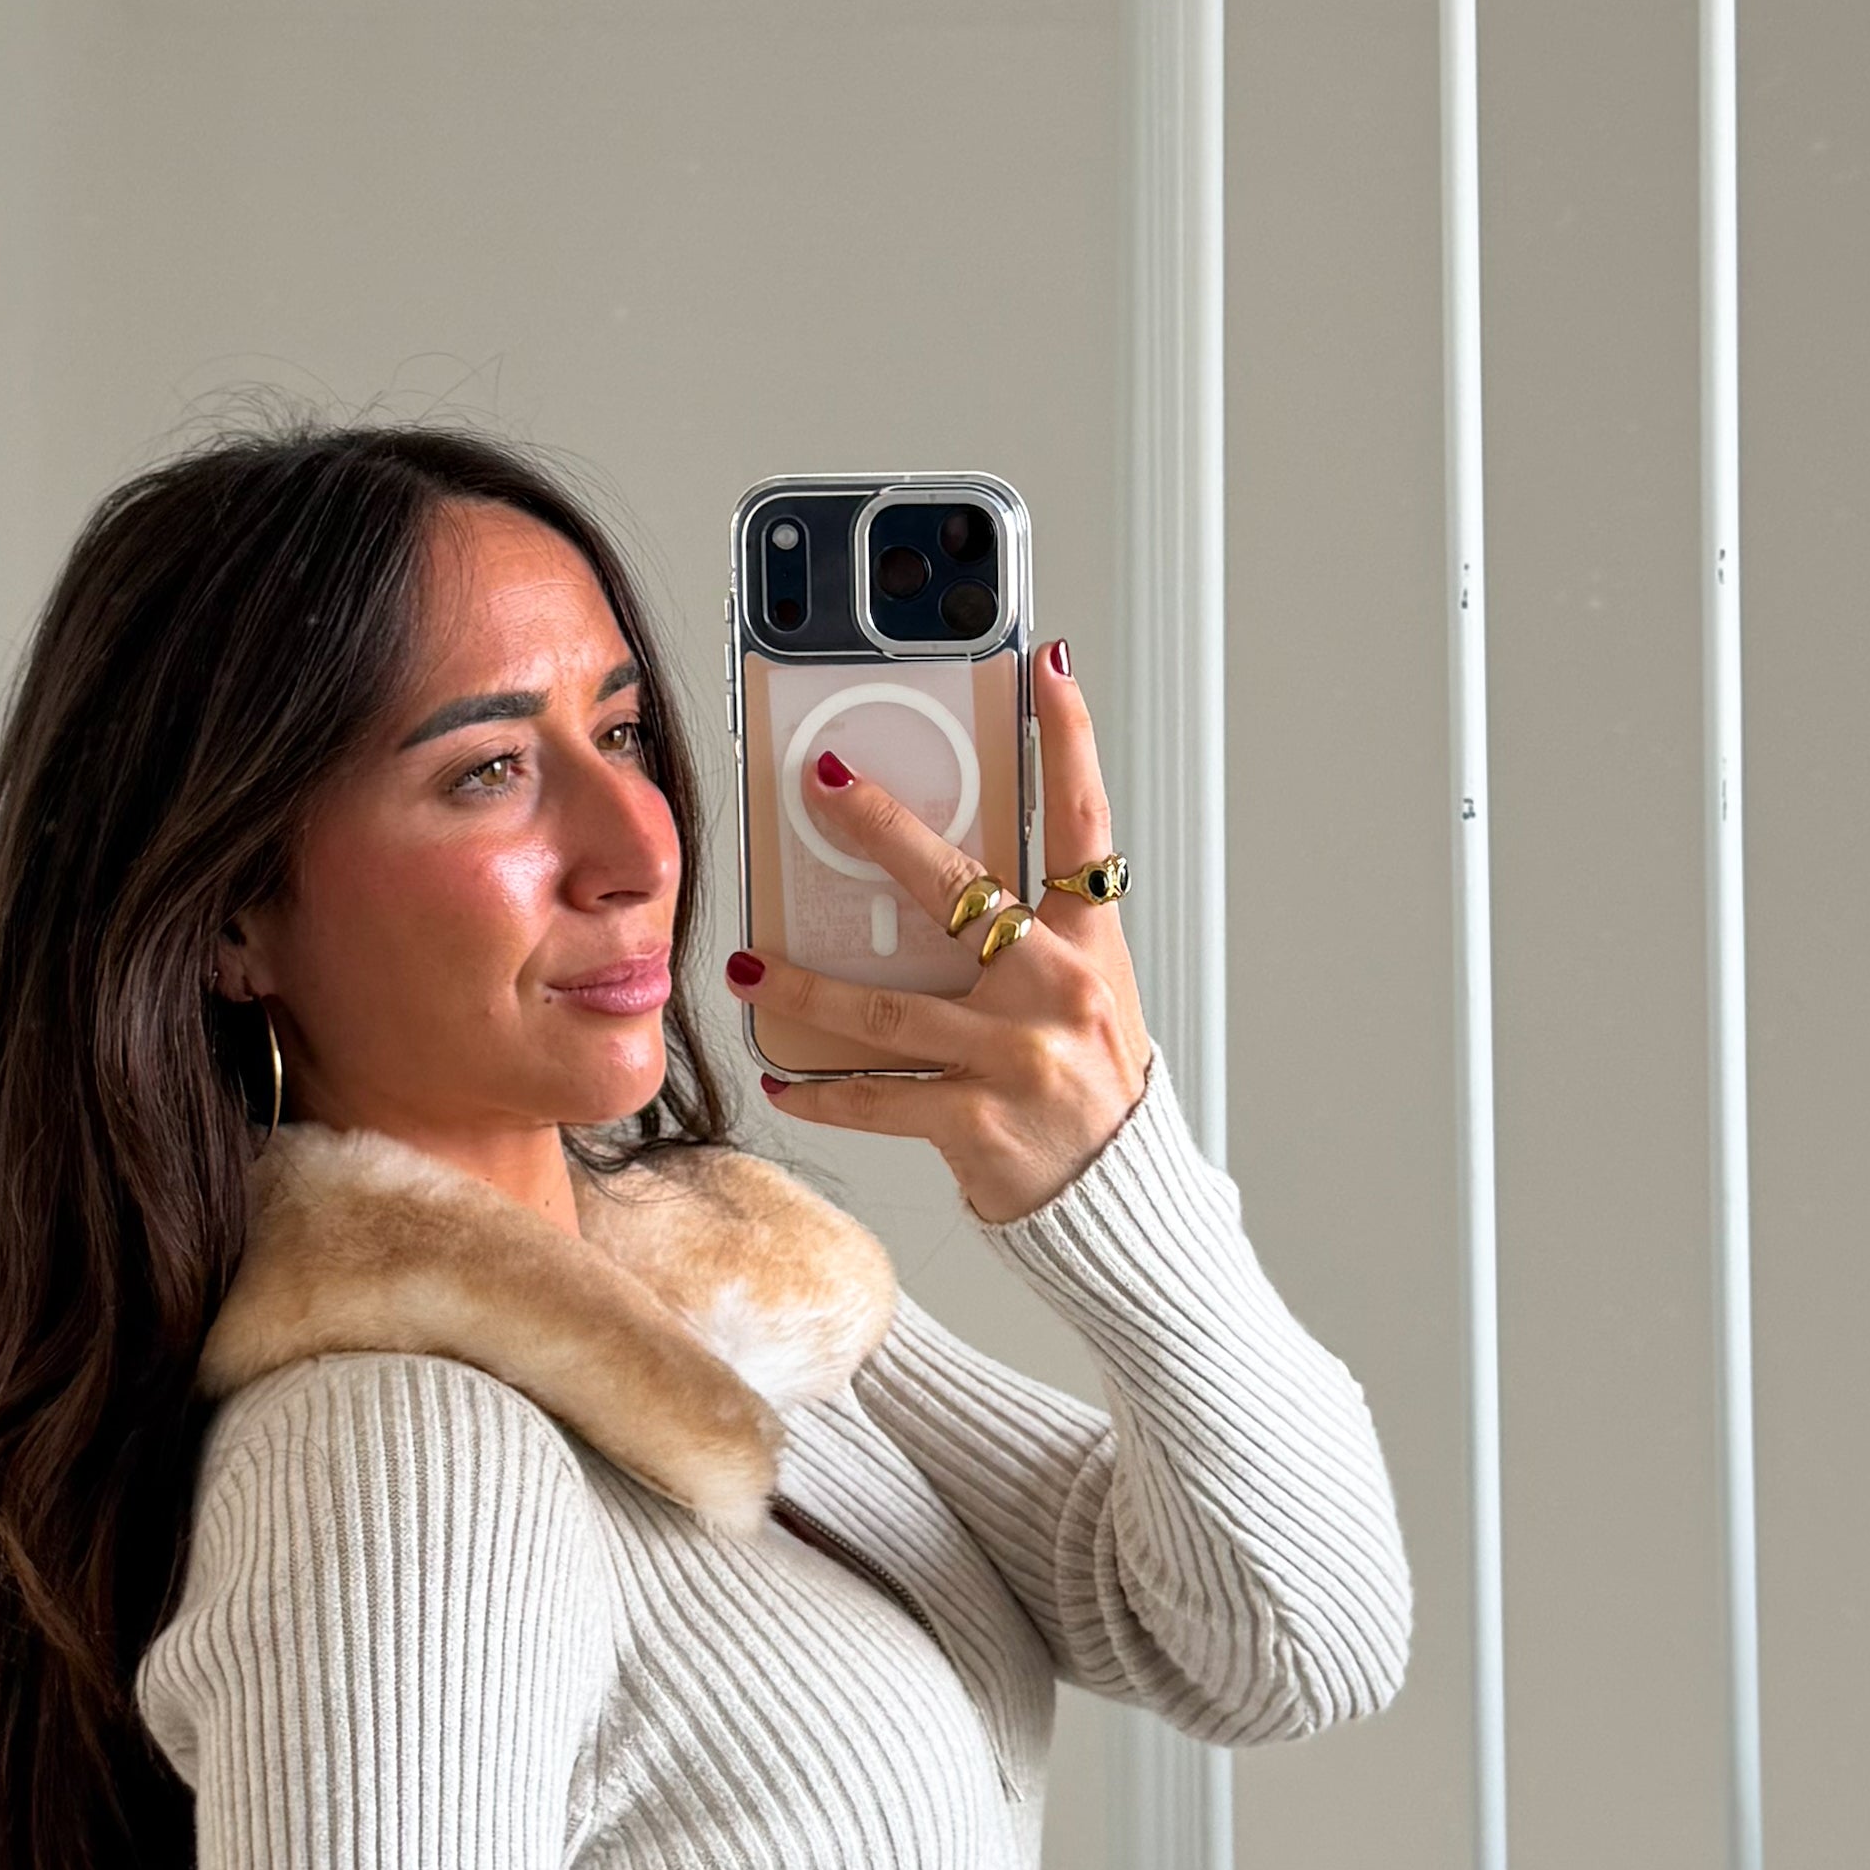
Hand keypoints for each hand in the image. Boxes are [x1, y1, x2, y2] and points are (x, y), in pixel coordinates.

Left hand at [731, 642, 1155, 1225]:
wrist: (1120, 1203)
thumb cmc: (1093, 1088)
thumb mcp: (1086, 995)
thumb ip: (1029, 938)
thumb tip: (939, 884)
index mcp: (1089, 945)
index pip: (1082, 823)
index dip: (1068, 740)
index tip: (1044, 667)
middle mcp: (1056, 990)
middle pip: (959, 890)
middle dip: (882, 830)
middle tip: (822, 781)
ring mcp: (1014, 1057)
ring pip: (885, 1006)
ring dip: (805, 985)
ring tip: (749, 963)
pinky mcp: (976, 1121)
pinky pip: (876, 1099)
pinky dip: (820, 1092)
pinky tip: (779, 1079)